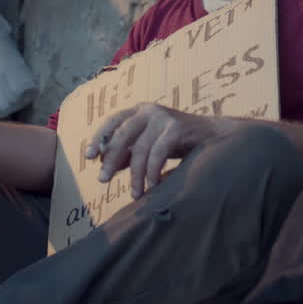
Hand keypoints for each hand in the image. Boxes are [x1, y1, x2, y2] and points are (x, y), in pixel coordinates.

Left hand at [85, 103, 233, 198]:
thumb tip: (106, 164)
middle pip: (122, 134)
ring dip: (135, 174)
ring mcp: (164, 117)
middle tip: (103, 180)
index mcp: (139, 110)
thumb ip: (129, 152)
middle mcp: (149, 110)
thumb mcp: (150, 144)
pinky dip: (153, 172)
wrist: (214, 136)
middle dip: (111, 158)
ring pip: (140, 148)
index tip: (88, 157)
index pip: (112, 121)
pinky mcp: (178, 128)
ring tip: (134, 193)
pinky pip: (158, 153)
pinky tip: (153, 186)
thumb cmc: (179, 141)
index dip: (99, 138)